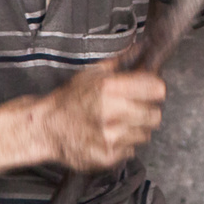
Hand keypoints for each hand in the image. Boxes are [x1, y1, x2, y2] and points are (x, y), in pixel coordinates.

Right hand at [28, 59, 165, 170]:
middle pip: (156, 115)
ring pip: (145, 134)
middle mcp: (112, 113)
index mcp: (109, 88)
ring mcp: (110, 138)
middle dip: (147, 112)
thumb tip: (142, 47)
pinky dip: (124, 145)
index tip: (149, 91)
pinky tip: (109, 137)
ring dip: (136, 130)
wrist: (46, 128)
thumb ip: (121, 61)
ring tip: (117, 124)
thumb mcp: (92, 73)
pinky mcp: (108, 157)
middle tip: (133, 110)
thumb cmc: (69, 100)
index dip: (154, 90)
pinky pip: (131, 150)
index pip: (157, 89)